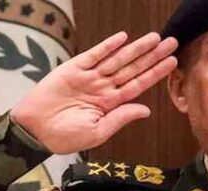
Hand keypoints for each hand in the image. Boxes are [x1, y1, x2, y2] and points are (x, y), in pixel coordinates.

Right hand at [10, 32, 177, 154]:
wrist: (35, 131)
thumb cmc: (65, 136)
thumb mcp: (98, 132)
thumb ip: (121, 118)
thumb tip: (146, 110)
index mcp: (111, 104)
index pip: (138, 85)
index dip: (155, 73)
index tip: (172, 63)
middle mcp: (104, 87)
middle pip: (133, 68)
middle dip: (152, 56)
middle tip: (171, 42)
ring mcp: (90, 76)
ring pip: (118, 59)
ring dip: (136, 48)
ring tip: (154, 38)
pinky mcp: (73, 68)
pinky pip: (94, 55)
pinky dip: (107, 46)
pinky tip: (123, 38)